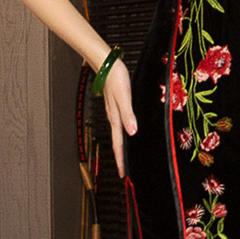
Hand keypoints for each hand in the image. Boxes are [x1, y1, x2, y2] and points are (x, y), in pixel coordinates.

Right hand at [102, 58, 137, 177]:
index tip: (123, 173)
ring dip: (120, 147)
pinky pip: (118, 125)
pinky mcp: (115, 106)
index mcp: (115, 118)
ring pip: (117, 134)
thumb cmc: (116, 78)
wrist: (107, 64)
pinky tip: (125, 133)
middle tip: (124, 171)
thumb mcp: (124, 97)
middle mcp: (113, 117)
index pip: (118, 144)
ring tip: (123, 157)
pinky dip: (121, 134)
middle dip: (120, 157)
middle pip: (117, 142)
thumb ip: (128, 115)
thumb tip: (132, 132)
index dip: (121, 159)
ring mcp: (113, 112)